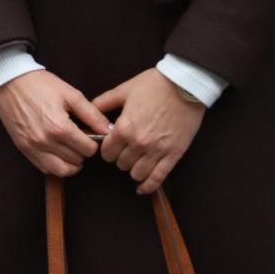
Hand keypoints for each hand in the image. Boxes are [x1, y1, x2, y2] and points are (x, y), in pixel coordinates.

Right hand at [0, 70, 109, 176]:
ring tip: (71, 150)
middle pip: (77, 160)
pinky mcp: (23, 149)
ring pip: (62, 170)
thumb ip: (92, 114)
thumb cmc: (40, 84)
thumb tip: (109, 130)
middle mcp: (45, 141)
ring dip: (71, 163)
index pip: (88, 149)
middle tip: (79, 139)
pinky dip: (55, 166)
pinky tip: (57, 153)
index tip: (89, 134)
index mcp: (59, 126)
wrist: (9, 81)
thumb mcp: (70, 94)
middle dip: (82, 151)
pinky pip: (45, 169)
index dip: (93, 142)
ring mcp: (32, 147)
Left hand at [94, 69, 204, 194]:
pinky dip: (149, 186)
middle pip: (121, 164)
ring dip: (133, 169)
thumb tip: (89, 110)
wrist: (185, 85)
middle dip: (120, 158)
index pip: (107, 152)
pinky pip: (158, 178)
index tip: (110, 146)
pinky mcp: (174, 155)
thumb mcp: (124, 90)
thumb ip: (104, 102)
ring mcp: (157, 151)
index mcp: (124, 127)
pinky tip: (142, 188)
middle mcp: (139, 143)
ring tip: (135, 161)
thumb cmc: (154, 85)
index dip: (106, 150)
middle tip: (124, 150)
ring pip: (137, 173)